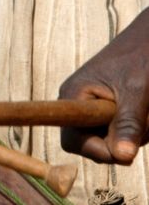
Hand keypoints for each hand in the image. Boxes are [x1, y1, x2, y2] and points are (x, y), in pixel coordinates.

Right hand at [59, 8, 148, 164]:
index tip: (124, 151)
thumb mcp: (137, 91)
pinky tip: (148, 109)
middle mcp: (78, 103)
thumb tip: (122, 157)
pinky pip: (123, 129)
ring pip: (113, 138)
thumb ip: (128, 123)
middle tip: (145, 124)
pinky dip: (140, 126)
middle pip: (93, 143)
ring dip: (138, 132)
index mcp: (74, 96)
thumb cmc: (142, 55)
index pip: (72, 140)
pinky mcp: (111, 108)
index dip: (95, 150)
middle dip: (122, 140)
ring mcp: (94, 106)